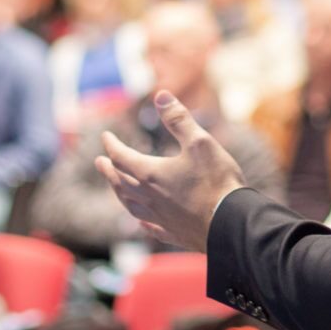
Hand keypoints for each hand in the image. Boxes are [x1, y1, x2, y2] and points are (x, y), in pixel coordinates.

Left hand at [95, 91, 246, 252]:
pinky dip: (141, 220)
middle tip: (100, 162)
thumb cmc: (216, 182)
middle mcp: (149, 198)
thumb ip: (178, 119)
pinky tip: (141, 221)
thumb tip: (161, 96)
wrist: (231, 225)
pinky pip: (149, 227)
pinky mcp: (173, 233)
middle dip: (108, 170)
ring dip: (119, 193)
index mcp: (151, 174)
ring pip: (130, 205)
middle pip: (120, 182)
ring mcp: (160, 218)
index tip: (105, 137)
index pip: (121, 157)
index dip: (111, 145)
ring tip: (115, 188)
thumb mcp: (200, 142)